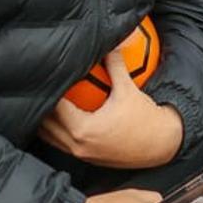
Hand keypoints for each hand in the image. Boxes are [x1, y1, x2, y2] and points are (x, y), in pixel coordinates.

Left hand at [37, 51, 184, 168]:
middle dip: (41, 106)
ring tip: (44, 101)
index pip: (53, 108)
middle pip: (45, 125)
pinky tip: (58, 117)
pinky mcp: (86, 159)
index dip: (48, 91)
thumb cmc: (145, 119)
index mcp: (83, 129)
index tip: (45, 76)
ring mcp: (81, 155)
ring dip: (46, 121)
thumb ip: (115, 66)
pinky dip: (56, 131)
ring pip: (50, 138)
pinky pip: (61, 144)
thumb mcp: (128, 89)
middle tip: (40, 87)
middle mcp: (77, 145)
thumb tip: (109, 43)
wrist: (161, 145)